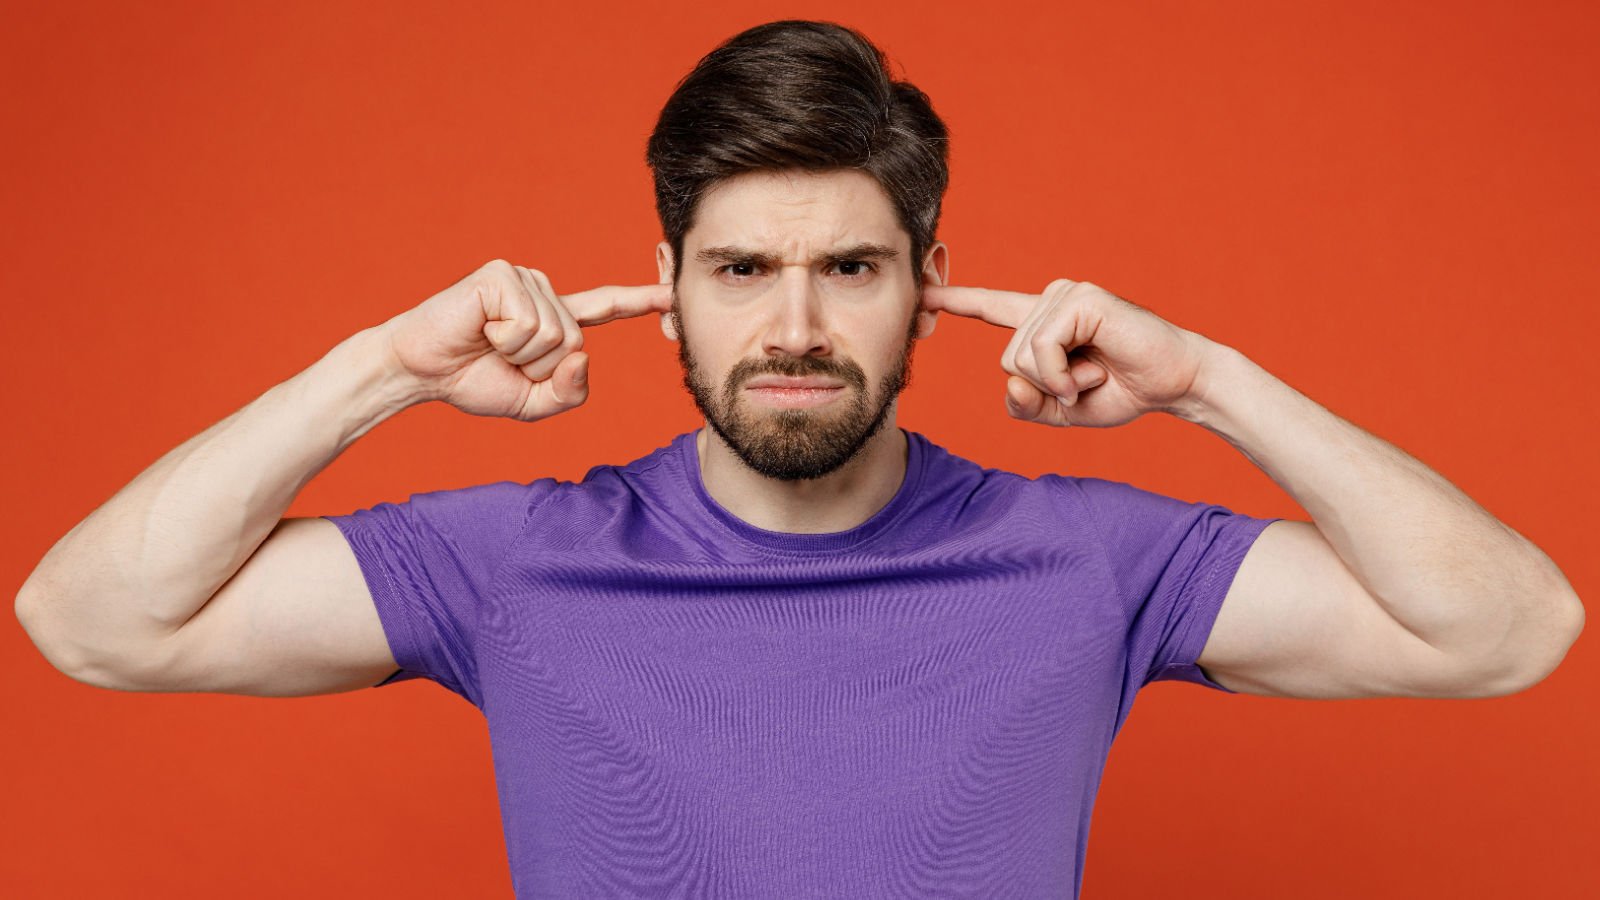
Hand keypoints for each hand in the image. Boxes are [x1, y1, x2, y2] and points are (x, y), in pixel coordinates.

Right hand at [379, 259, 671, 421]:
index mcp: (554, 319)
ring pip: (554, 335)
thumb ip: (569, 393)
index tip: (671, 293)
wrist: (420, 372)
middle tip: (499, 358)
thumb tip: (582, 357)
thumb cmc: (472, 381)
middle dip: (537, 367)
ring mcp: (525, 280)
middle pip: (575, 343)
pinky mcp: (503, 276)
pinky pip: (529, 325)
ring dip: (518, 355)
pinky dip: (503, 339)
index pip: (605, 309)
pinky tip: (480, 329)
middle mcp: (545, 293)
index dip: (639, 301)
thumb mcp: (533, 404)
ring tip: (487, 343)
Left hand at [920, 278, 1213, 427]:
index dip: (956, 301)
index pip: (991, 308)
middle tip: (1086, 382)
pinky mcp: (1080, 300)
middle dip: (1044, 387)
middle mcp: (1049, 301)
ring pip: (1021, 357)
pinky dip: (1063, 374)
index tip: (924, 292)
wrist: (1174, 384)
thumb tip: (1011, 384)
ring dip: (1059, 382)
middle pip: (1005, 360)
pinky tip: (1092, 372)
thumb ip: (1026, 405)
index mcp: (1042, 322)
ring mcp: (1064, 295)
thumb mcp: (1061, 411)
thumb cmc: (1121, 391)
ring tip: (1095, 373)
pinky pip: (1042, 349)